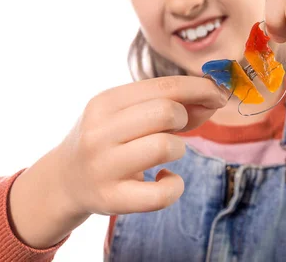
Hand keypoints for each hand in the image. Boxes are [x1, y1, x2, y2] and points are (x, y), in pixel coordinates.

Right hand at [9, 76, 227, 248]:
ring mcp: (103, 166)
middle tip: (174, 129)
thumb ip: (171, 103)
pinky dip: (174, 186)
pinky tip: (165, 179)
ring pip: (166, 147)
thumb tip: (215, 99)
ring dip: (179, 149)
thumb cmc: (110, 139)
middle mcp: (99, 131)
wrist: (65, 180)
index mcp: (105, 101)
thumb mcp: (129, 113)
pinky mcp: (112, 199)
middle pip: (167, 112)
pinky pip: (161, 194)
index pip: (165, 86)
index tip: (220, 95)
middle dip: (184, 118)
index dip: (201, 89)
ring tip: (165, 153)